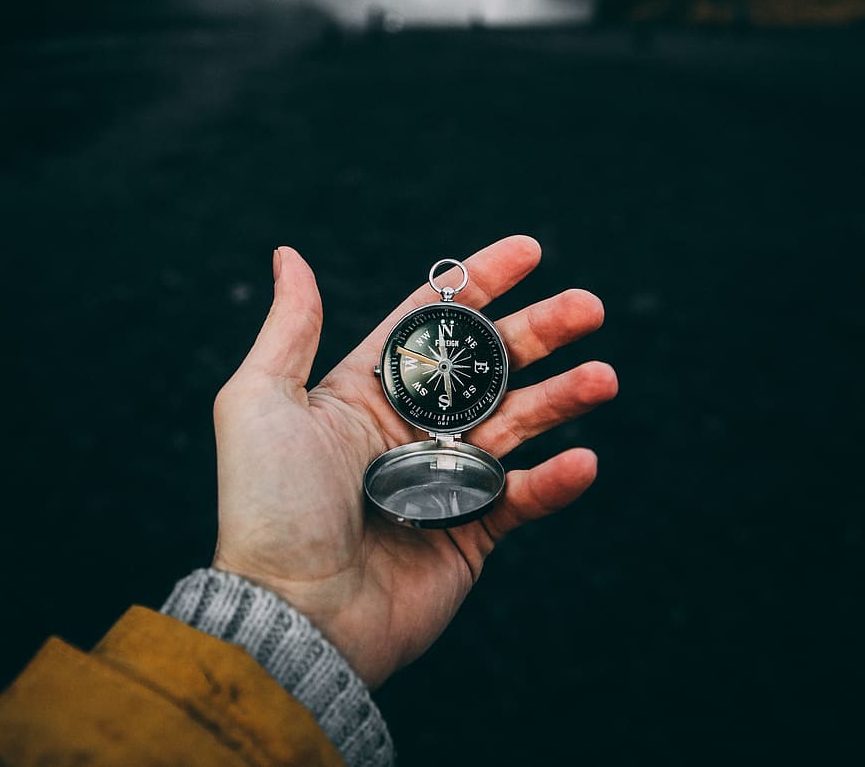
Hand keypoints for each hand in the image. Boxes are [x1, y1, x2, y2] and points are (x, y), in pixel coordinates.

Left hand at [212, 236, 616, 687]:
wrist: (292, 615)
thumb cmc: (269, 505)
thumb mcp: (260, 400)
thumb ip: (290, 328)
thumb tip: (289, 255)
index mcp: (367, 389)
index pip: (434, 320)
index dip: (482, 282)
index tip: (530, 249)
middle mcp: (411, 426)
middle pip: (490, 364)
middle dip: (541, 331)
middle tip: (589, 306)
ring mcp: (444, 477)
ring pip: (518, 423)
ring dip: (564, 397)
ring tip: (604, 377)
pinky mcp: (470, 531)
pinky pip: (522, 499)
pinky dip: (555, 482)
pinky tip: (584, 460)